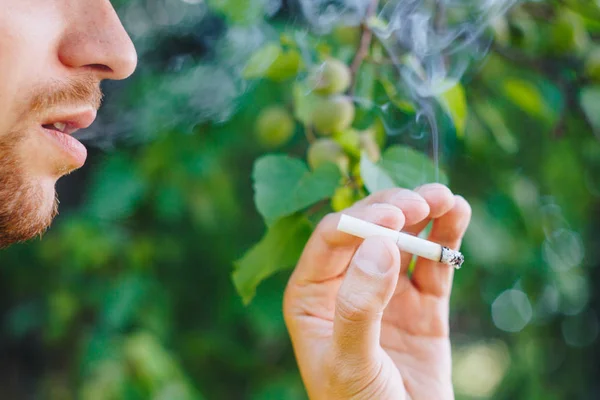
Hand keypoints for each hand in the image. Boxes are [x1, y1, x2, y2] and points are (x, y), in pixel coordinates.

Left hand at [283, 184, 471, 399]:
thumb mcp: (351, 362)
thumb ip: (359, 306)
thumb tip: (380, 245)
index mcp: (312, 295)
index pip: (331, 240)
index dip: (361, 220)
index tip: (394, 215)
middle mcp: (346, 285)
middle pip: (368, 230)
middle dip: (393, 209)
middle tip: (421, 201)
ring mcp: (386, 291)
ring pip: (402, 240)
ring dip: (422, 214)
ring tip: (443, 198)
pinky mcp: (421, 304)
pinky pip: (433, 264)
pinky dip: (445, 238)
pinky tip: (456, 213)